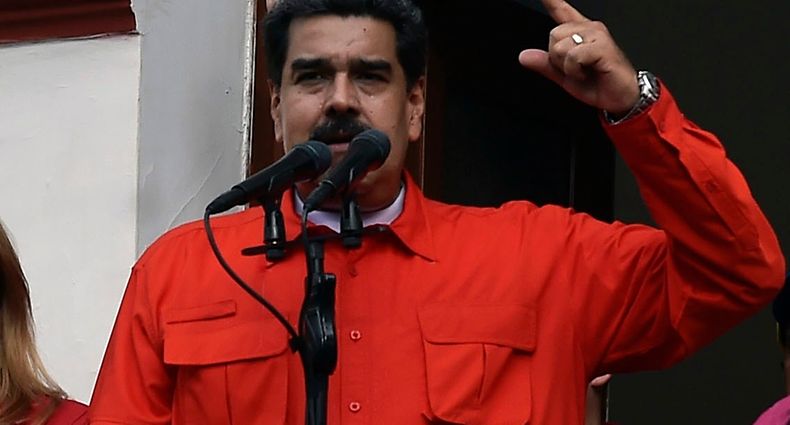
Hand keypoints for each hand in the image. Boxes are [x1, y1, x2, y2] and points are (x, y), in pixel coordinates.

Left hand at [518, 0, 639, 114]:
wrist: (621, 97)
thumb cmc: (599, 84)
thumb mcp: (564, 76)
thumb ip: (545, 64)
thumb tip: (523, 56)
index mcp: (580, 33)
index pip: (561, 10)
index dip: (552, 1)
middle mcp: (589, 28)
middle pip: (553, 35)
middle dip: (557, 58)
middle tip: (575, 69)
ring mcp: (596, 35)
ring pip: (561, 46)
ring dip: (566, 66)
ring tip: (583, 71)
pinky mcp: (602, 46)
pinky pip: (572, 56)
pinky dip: (574, 70)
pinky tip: (587, 73)